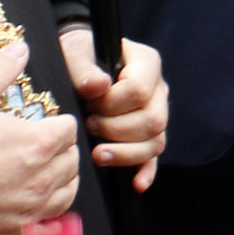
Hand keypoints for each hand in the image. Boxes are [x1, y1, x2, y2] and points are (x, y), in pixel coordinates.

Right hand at [0, 40, 79, 234]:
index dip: (56, 123)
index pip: (69, 128)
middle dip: (60, 149)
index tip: (41, 125)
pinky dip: (54, 210)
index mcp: (37, 143)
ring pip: (70, 188)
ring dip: (61, 177)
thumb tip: (21, 47)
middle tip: (39, 146)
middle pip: (72, 158)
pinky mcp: (23, 232)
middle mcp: (43, 177)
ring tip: (42, 169)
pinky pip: (55, 221)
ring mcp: (34, 207)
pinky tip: (39, 199)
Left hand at [65, 27, 168, 191]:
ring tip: (97, 153)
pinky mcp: (147, 136)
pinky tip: (136, 183)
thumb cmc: (78, 53)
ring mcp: (157, 113)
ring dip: (125, 153)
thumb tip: (98, 87)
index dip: (111, 103)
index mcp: (146, 62)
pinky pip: (154, 158)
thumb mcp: (75, 51)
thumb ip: (84, 67)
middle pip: (153, 121)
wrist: (78, 61)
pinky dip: (146, 172)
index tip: (88, 101)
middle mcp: (158, 89)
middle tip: (89, 124)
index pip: (139, 91)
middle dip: (115, 129)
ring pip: (155, 142)